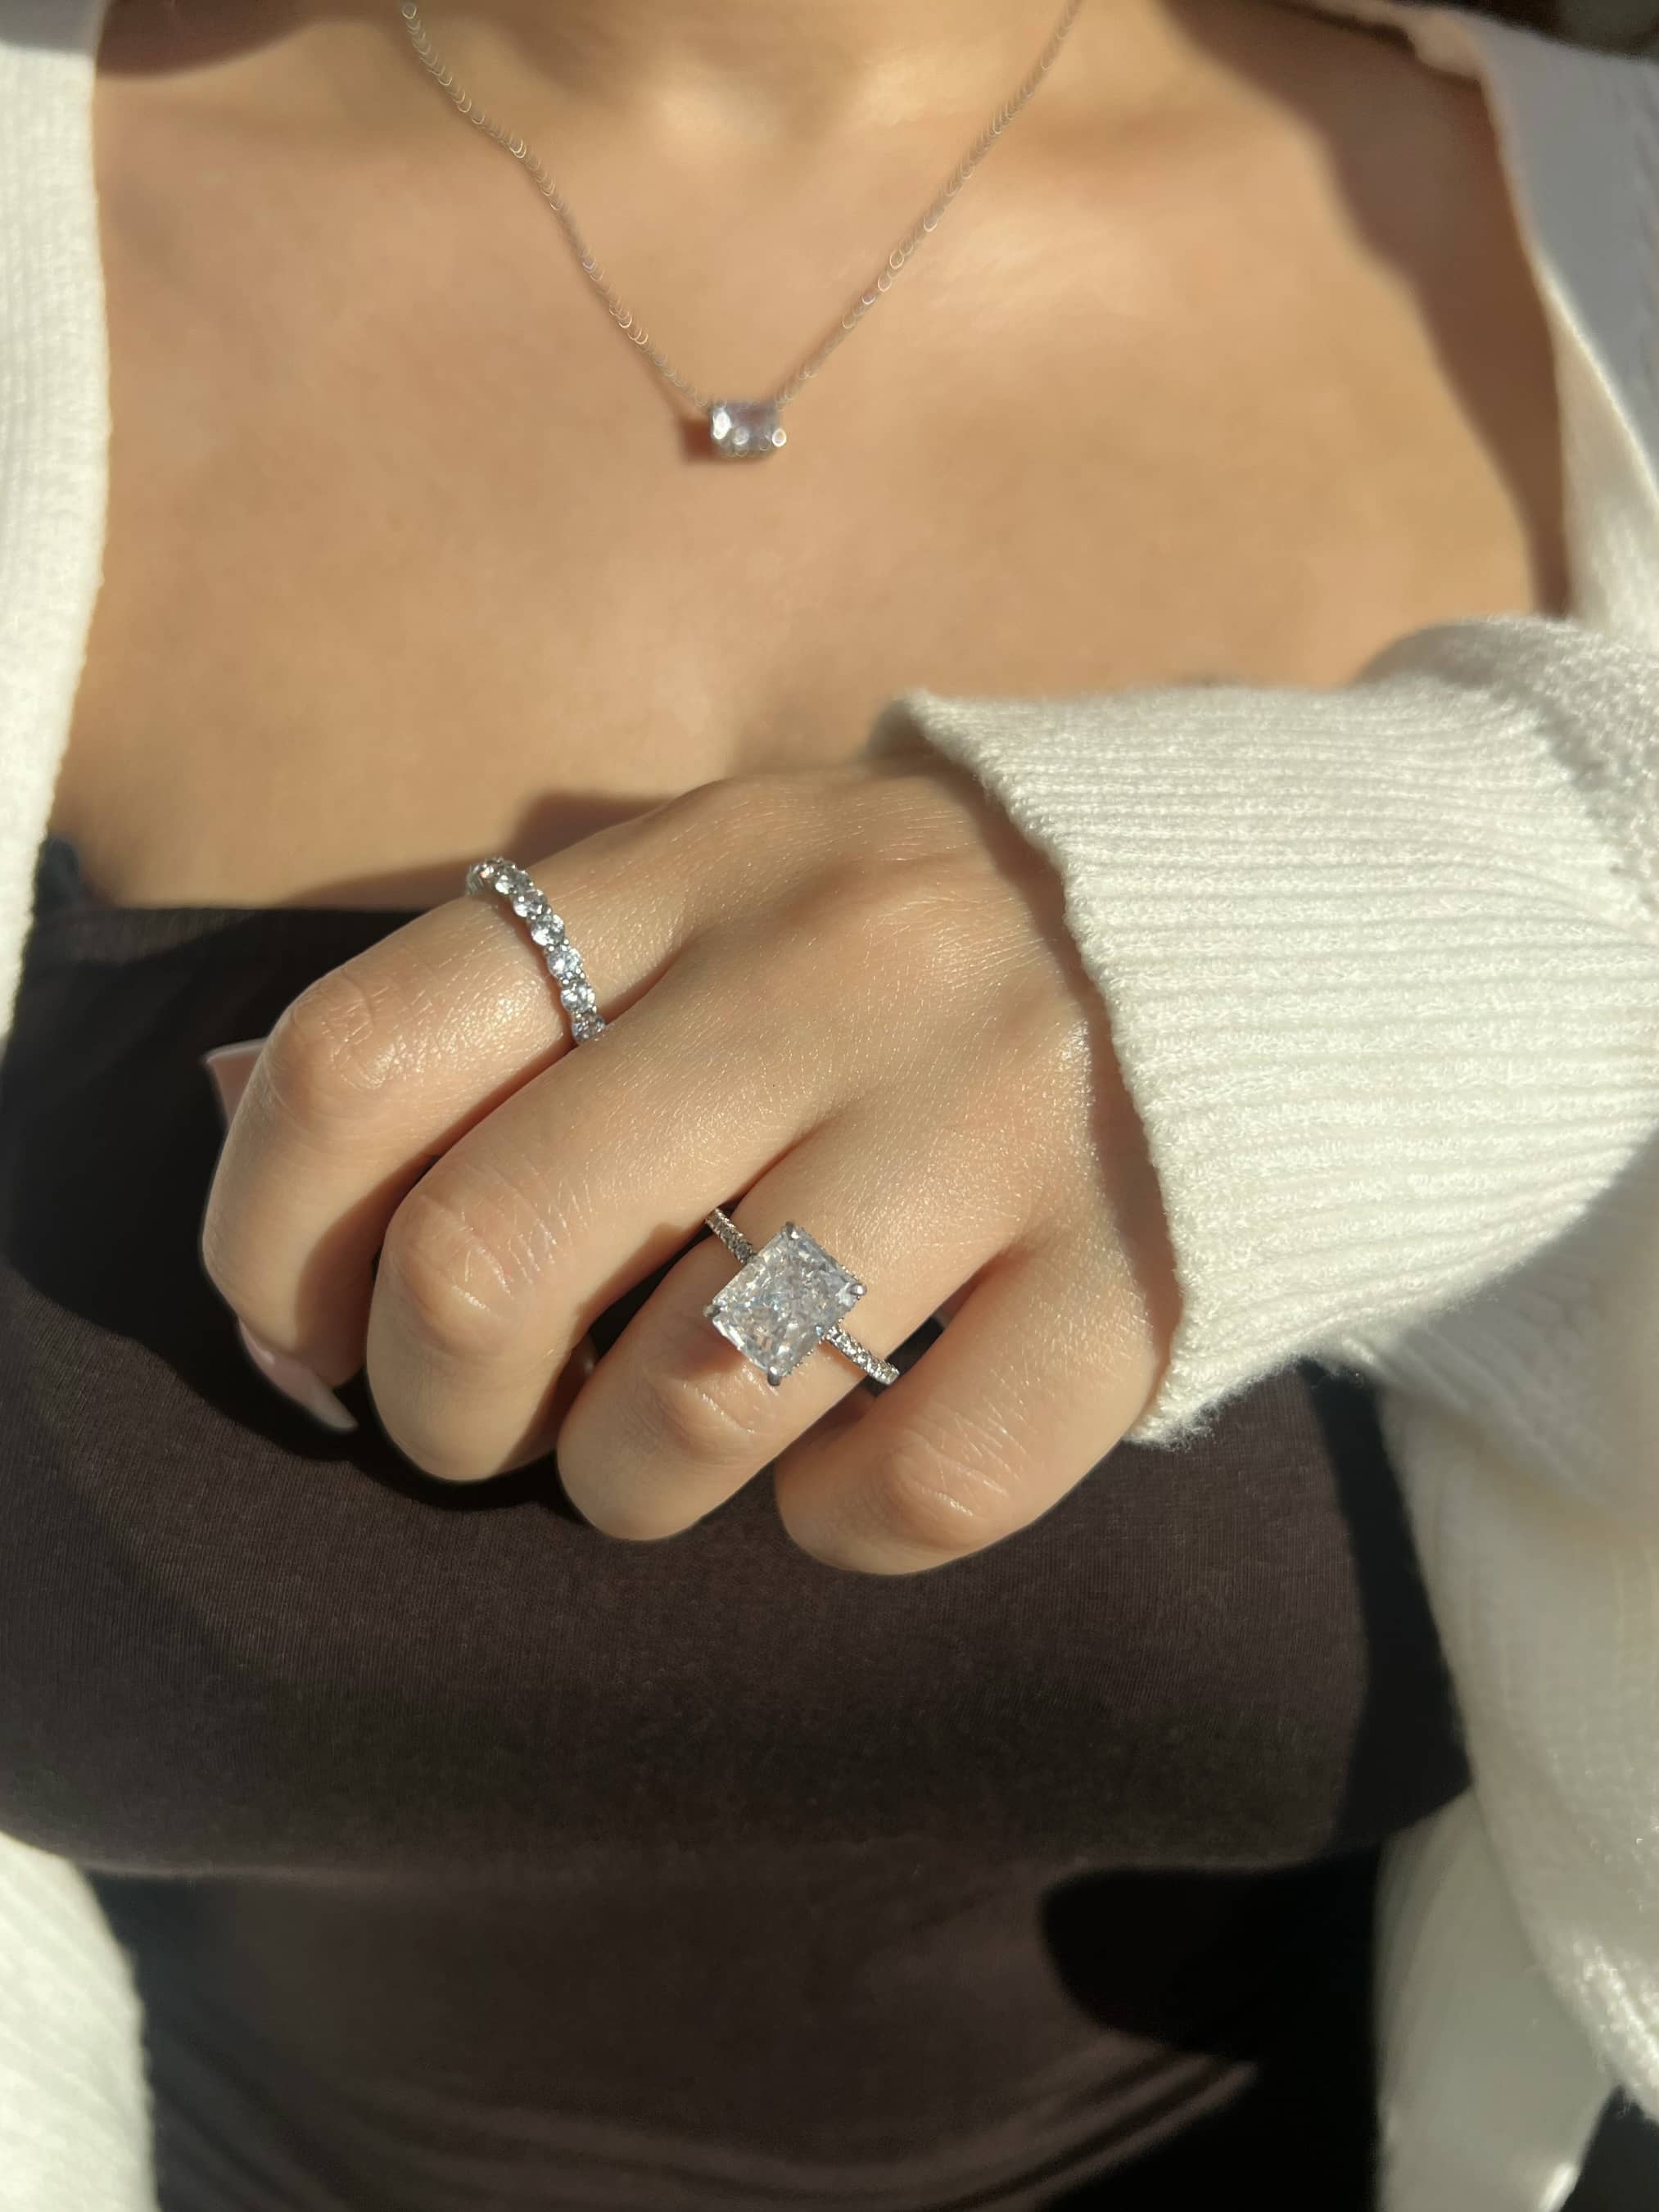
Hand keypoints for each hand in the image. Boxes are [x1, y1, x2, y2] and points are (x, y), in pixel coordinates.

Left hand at [201, 756, 1179, 1574]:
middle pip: (488, 1259)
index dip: (269, 1241)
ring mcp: (993, 1118)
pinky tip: (849, 1461)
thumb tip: (246, 1128)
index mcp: (685, 867)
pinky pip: (917, 1492)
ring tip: (660, 1444)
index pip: (367, 1056)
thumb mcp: (694, 890)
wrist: (1249, 914)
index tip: (304, 1325)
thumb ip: (496, 994)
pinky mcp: (1131, 1272)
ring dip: (625, 1485)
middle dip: (438, 1407)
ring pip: (690, 1409)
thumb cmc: (895, 938)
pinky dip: (840, 1525)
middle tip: (486, 1418)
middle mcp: (830, 971)